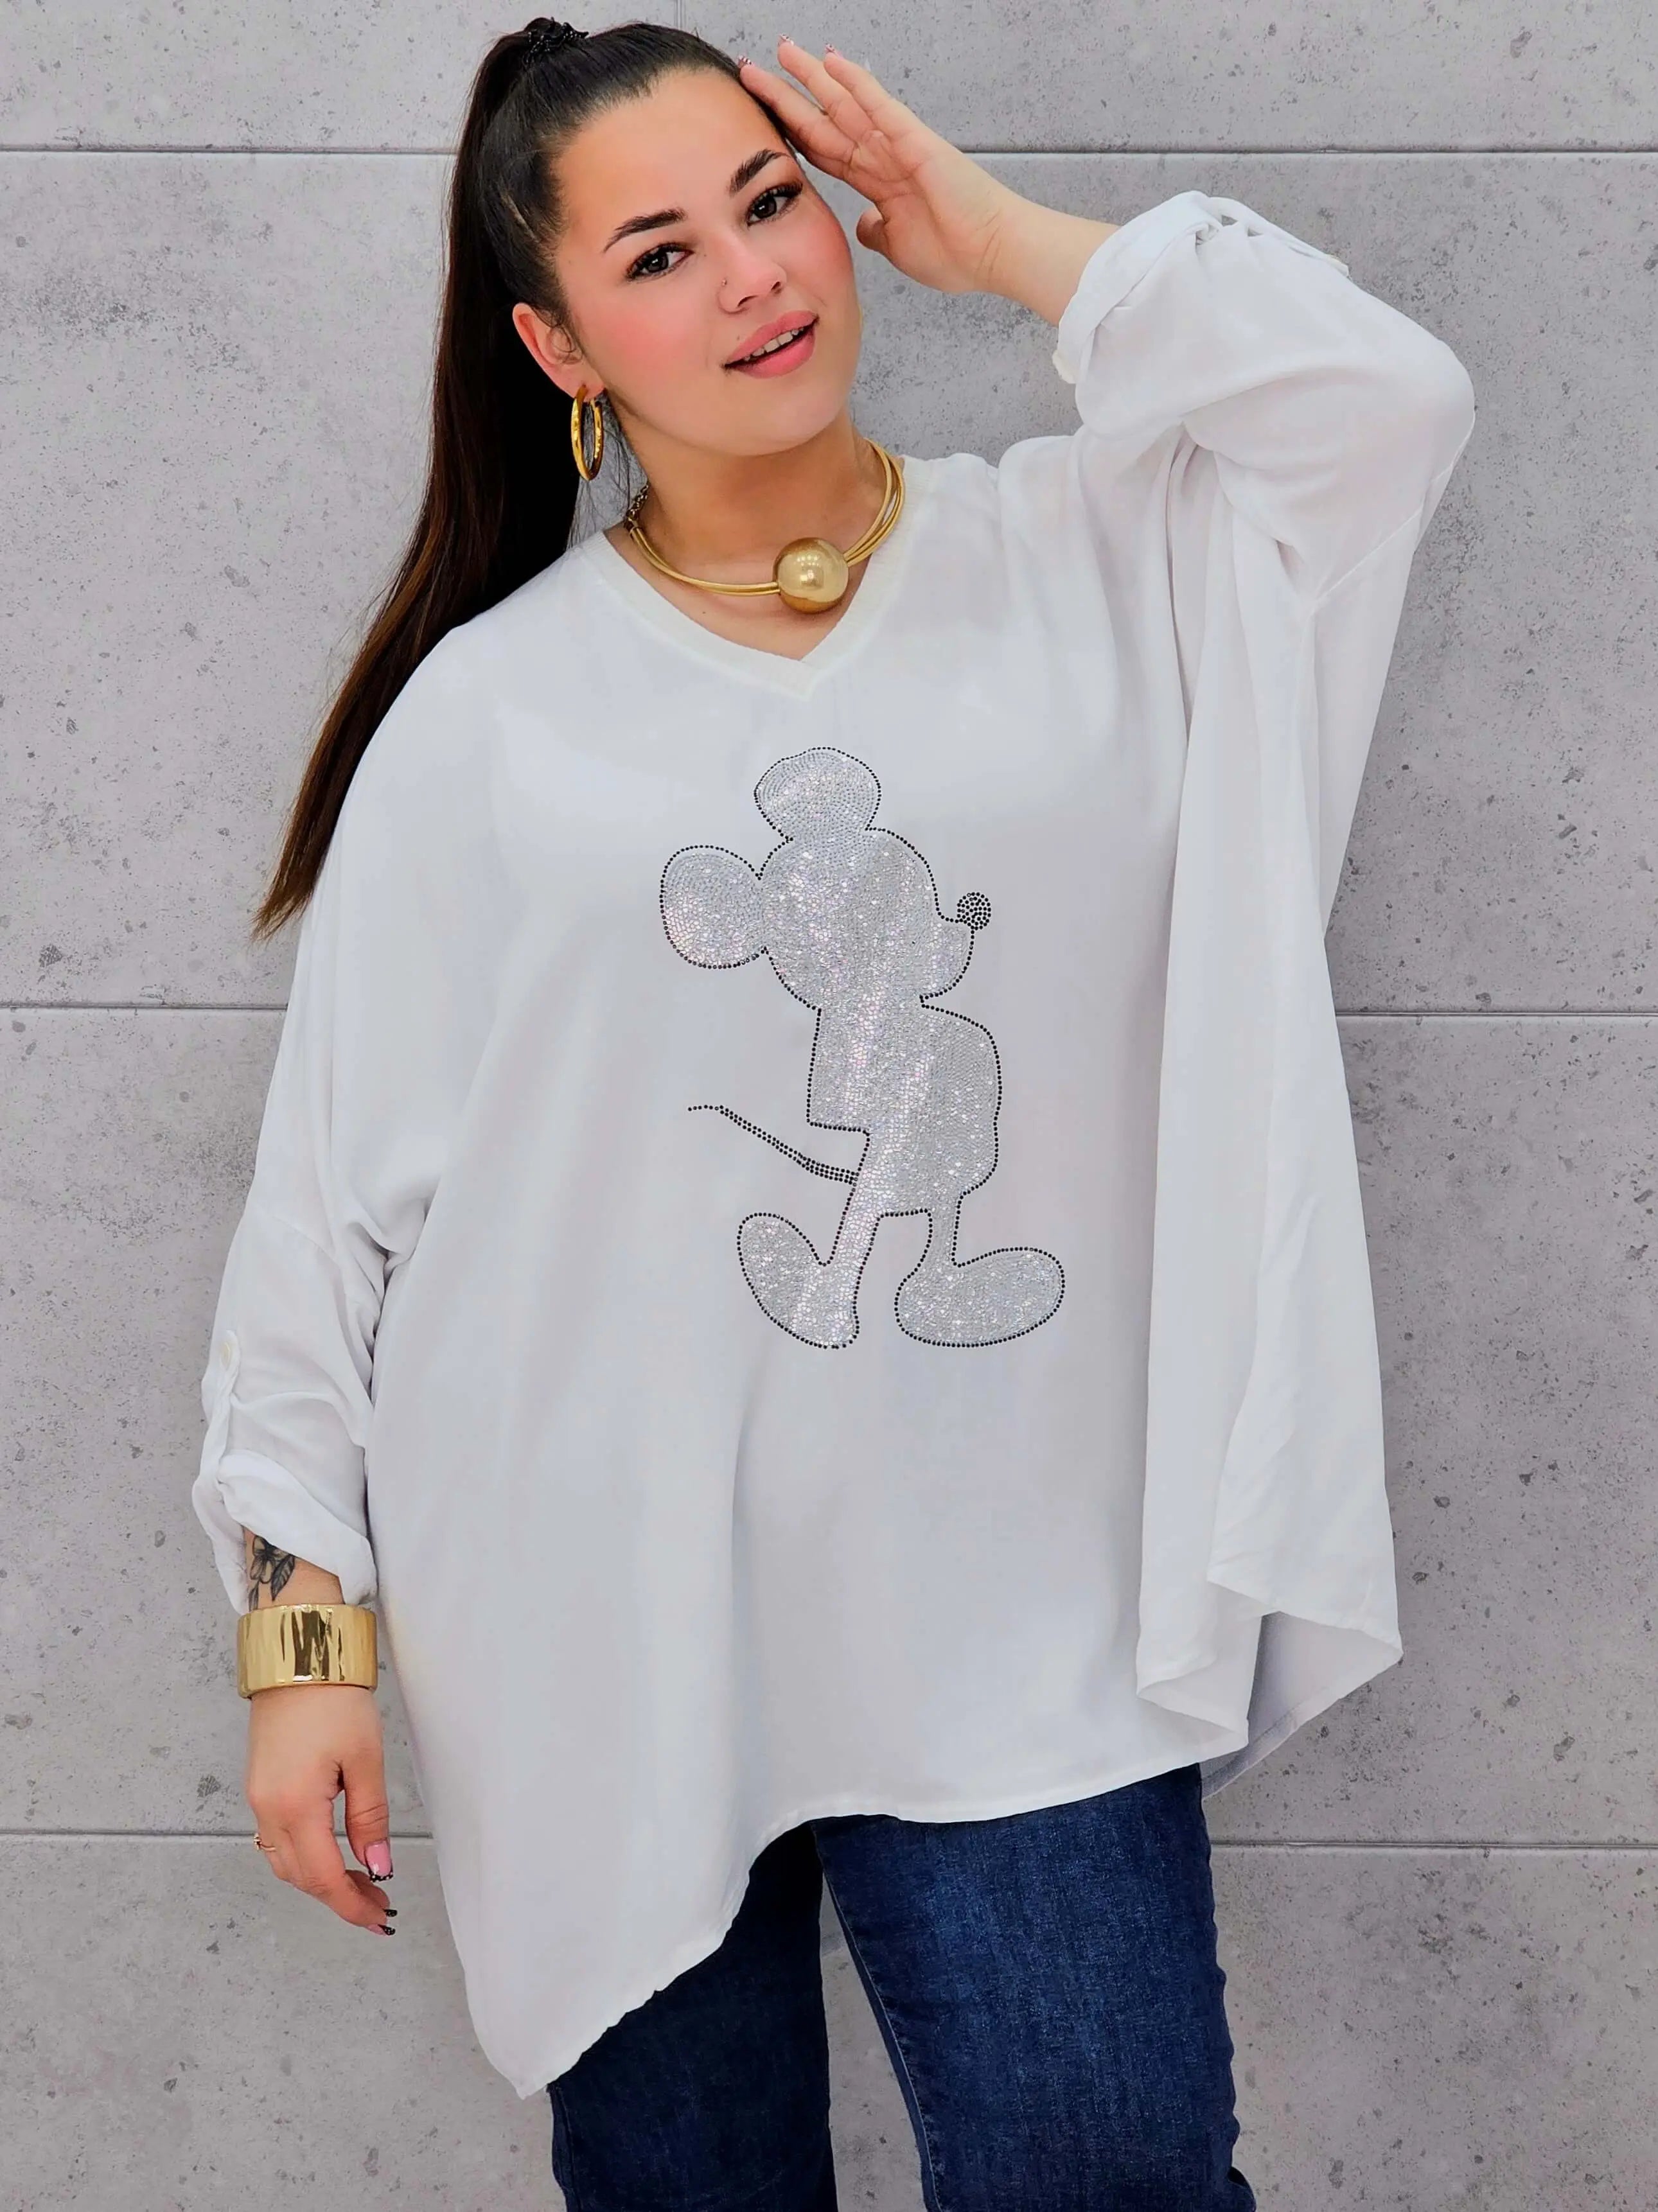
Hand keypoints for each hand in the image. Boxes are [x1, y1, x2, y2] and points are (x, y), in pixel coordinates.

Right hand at [245, 1682, 395, 1933]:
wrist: (297, 1656)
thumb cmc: (333, 1698)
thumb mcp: (365, 1758)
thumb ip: (370, 1817)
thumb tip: (378, 1865)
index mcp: (294, 1805)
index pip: (323, 1876)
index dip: (352, 1904)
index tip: (380, 1919)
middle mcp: (267, 1809)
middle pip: (300, 1876)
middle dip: (339, 1896)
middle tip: (378, 1902)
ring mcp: (258, 1798)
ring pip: (285, 1861)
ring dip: (320, 1879)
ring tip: (361, 1881)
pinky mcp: (260, 1785)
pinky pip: (276, 1839)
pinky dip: (304, 1856)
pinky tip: (332, 1852)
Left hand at [738, 38, 1023, 296]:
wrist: (993, 254)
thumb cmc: (957, 254)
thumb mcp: (899, 248)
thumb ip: (878, 232)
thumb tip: (864, 225)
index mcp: (878, 183)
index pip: (825, 151)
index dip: (793, 133)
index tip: (765, 118)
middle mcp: (883, 157)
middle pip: (824, 121)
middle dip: (788, 97)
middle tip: (755, 71)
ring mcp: (897, 145)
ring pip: (844, 105)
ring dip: (812, 79)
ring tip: (782, 52)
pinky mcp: (914, 140)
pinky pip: (879, 105)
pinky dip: (855, 83)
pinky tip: (831, 61)